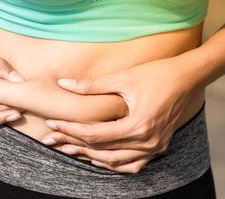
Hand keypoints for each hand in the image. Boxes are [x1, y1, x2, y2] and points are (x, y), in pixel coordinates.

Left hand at [41, 57, 195, 172]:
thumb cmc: (156, 74)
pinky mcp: (157, 146)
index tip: (52, 123)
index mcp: (138, 125)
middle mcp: (146, 142)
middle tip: (51, 139)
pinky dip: (114, 163)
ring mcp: (154, 147)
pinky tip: (99, 159)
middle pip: (101, 149)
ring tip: (68, 149)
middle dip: (73, 143)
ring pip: (115, 161)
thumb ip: (91, 85)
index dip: (70, 129)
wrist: (187, 77)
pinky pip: (132, 164)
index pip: (94, 134)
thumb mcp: (123, 78)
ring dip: (90, 156)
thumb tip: (63, 83)